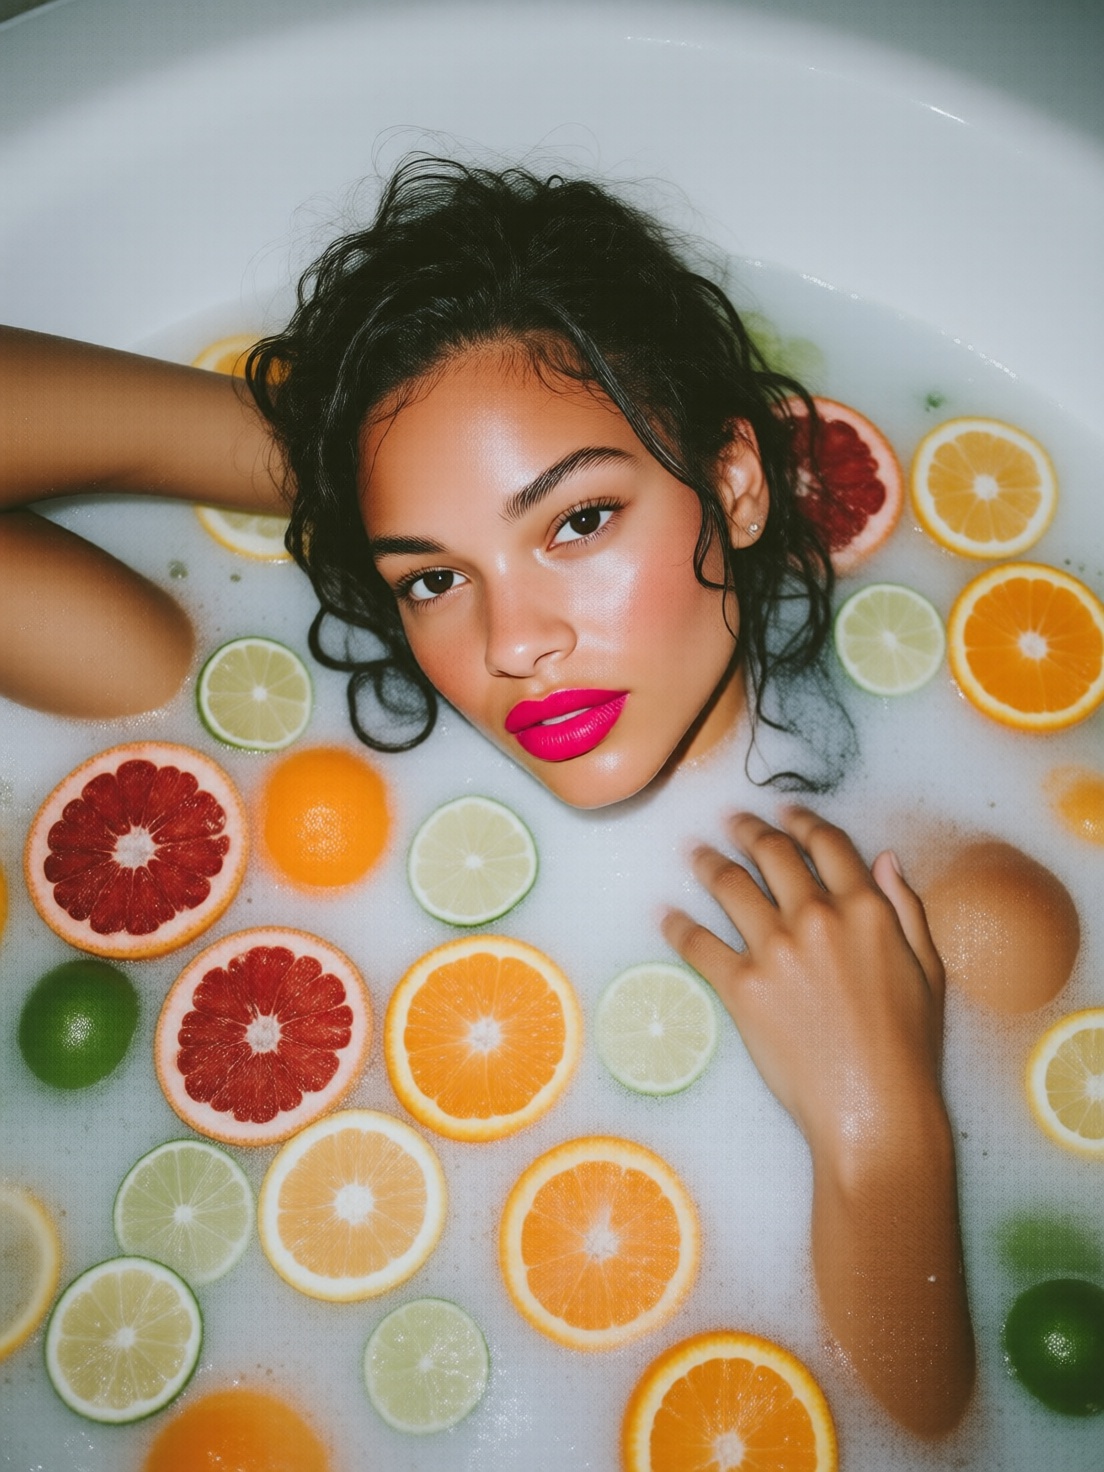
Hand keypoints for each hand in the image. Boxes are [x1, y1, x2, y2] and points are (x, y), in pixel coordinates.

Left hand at [662, 807, 945, 1162]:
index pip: (826, 844)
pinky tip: (664, 913)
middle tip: (730, 821)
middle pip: (772, 854)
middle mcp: (816, 917)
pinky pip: (699, 943)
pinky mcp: (741, 987)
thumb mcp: (928, 968)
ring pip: (730, 885)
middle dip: (747, 830)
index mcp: (866, 909)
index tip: (784, 811)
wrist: (875, 1108)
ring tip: (694, 852)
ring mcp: (775, 950)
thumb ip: (905, 908)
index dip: (801, 820)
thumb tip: (885, 859)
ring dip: (708, 862)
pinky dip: (677, 924)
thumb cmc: (909, 1047)